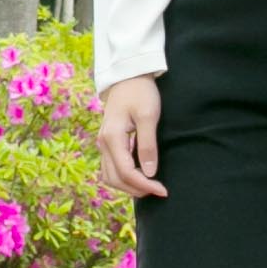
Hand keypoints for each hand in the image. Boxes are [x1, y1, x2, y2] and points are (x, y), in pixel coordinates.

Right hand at [98, 75, 165, 198]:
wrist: (128, 76)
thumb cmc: (140, 92)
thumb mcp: (148, 116)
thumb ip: (148, 145)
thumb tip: (150, 173)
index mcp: (112, 138)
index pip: (126, 172)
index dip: (145, 185)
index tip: (163, 190)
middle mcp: (103, 143)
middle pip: (115, 179)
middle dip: (136, 189)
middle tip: (158, 190)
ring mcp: (103, 143)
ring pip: (110, 176)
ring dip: (128, 186)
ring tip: (149, 186)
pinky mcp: (107, 142)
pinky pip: (110, 168)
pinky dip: (123, 177)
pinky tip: (139, 176)